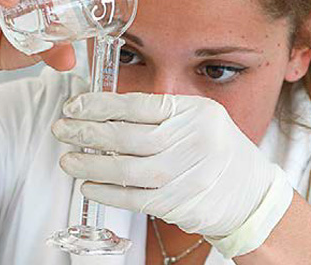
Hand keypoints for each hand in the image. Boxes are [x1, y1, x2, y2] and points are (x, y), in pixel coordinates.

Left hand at [53, 92, 294, 257]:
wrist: (249, 193)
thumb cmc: (216, 150)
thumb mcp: (199, 118)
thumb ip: (159, 114)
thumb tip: (103, 112)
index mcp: (195, 112)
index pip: (138, 105)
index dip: (100, 105)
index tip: (74, 106)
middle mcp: (193, 141)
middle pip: (128, 137)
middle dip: (88, 132)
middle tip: (62, 130)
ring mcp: (187, 175)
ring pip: (127, 169)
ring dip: (91, 164)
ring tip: (67, 159)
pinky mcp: (179, 204)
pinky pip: (134, 198)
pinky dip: (106, 192)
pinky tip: (88, 185)